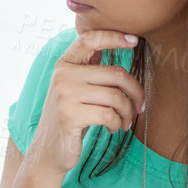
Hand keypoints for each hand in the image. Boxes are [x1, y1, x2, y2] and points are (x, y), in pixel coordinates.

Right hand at [28, 29, 145, 178]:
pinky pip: (109, 114)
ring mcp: (65, 95)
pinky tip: (113, 128)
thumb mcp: (74, 89)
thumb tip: (121, 43)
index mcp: (64, 65)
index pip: (89, 39)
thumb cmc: (69, 118)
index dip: (114, 37)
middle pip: (116, 74)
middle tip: (139, 105)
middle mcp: (62, 76)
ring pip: (116, 96)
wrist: (48, 150)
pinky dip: (117, 123)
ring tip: (125, 121)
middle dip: (136, 92)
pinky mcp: (70, 116)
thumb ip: (90, 68)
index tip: (134, 41)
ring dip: (128, 112)